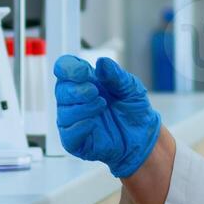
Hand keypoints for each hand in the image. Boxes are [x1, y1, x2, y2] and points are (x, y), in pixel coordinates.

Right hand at [54, 55, 160, 178]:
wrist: (142, 136)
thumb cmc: (133, 110)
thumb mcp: (131, 87)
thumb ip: (116, 74)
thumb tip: (102, 62)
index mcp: (84, 81)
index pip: (64, 68)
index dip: (69, 67)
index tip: (84, 72)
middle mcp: (75, 99)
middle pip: (61, 89)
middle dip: (77, 90)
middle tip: (95, 92)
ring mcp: (74, 120)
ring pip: (64, 111)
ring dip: (82, 107)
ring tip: (101, 106)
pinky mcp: (76, 141)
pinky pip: (68, 134)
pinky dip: (79, 127)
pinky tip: (93, 124)